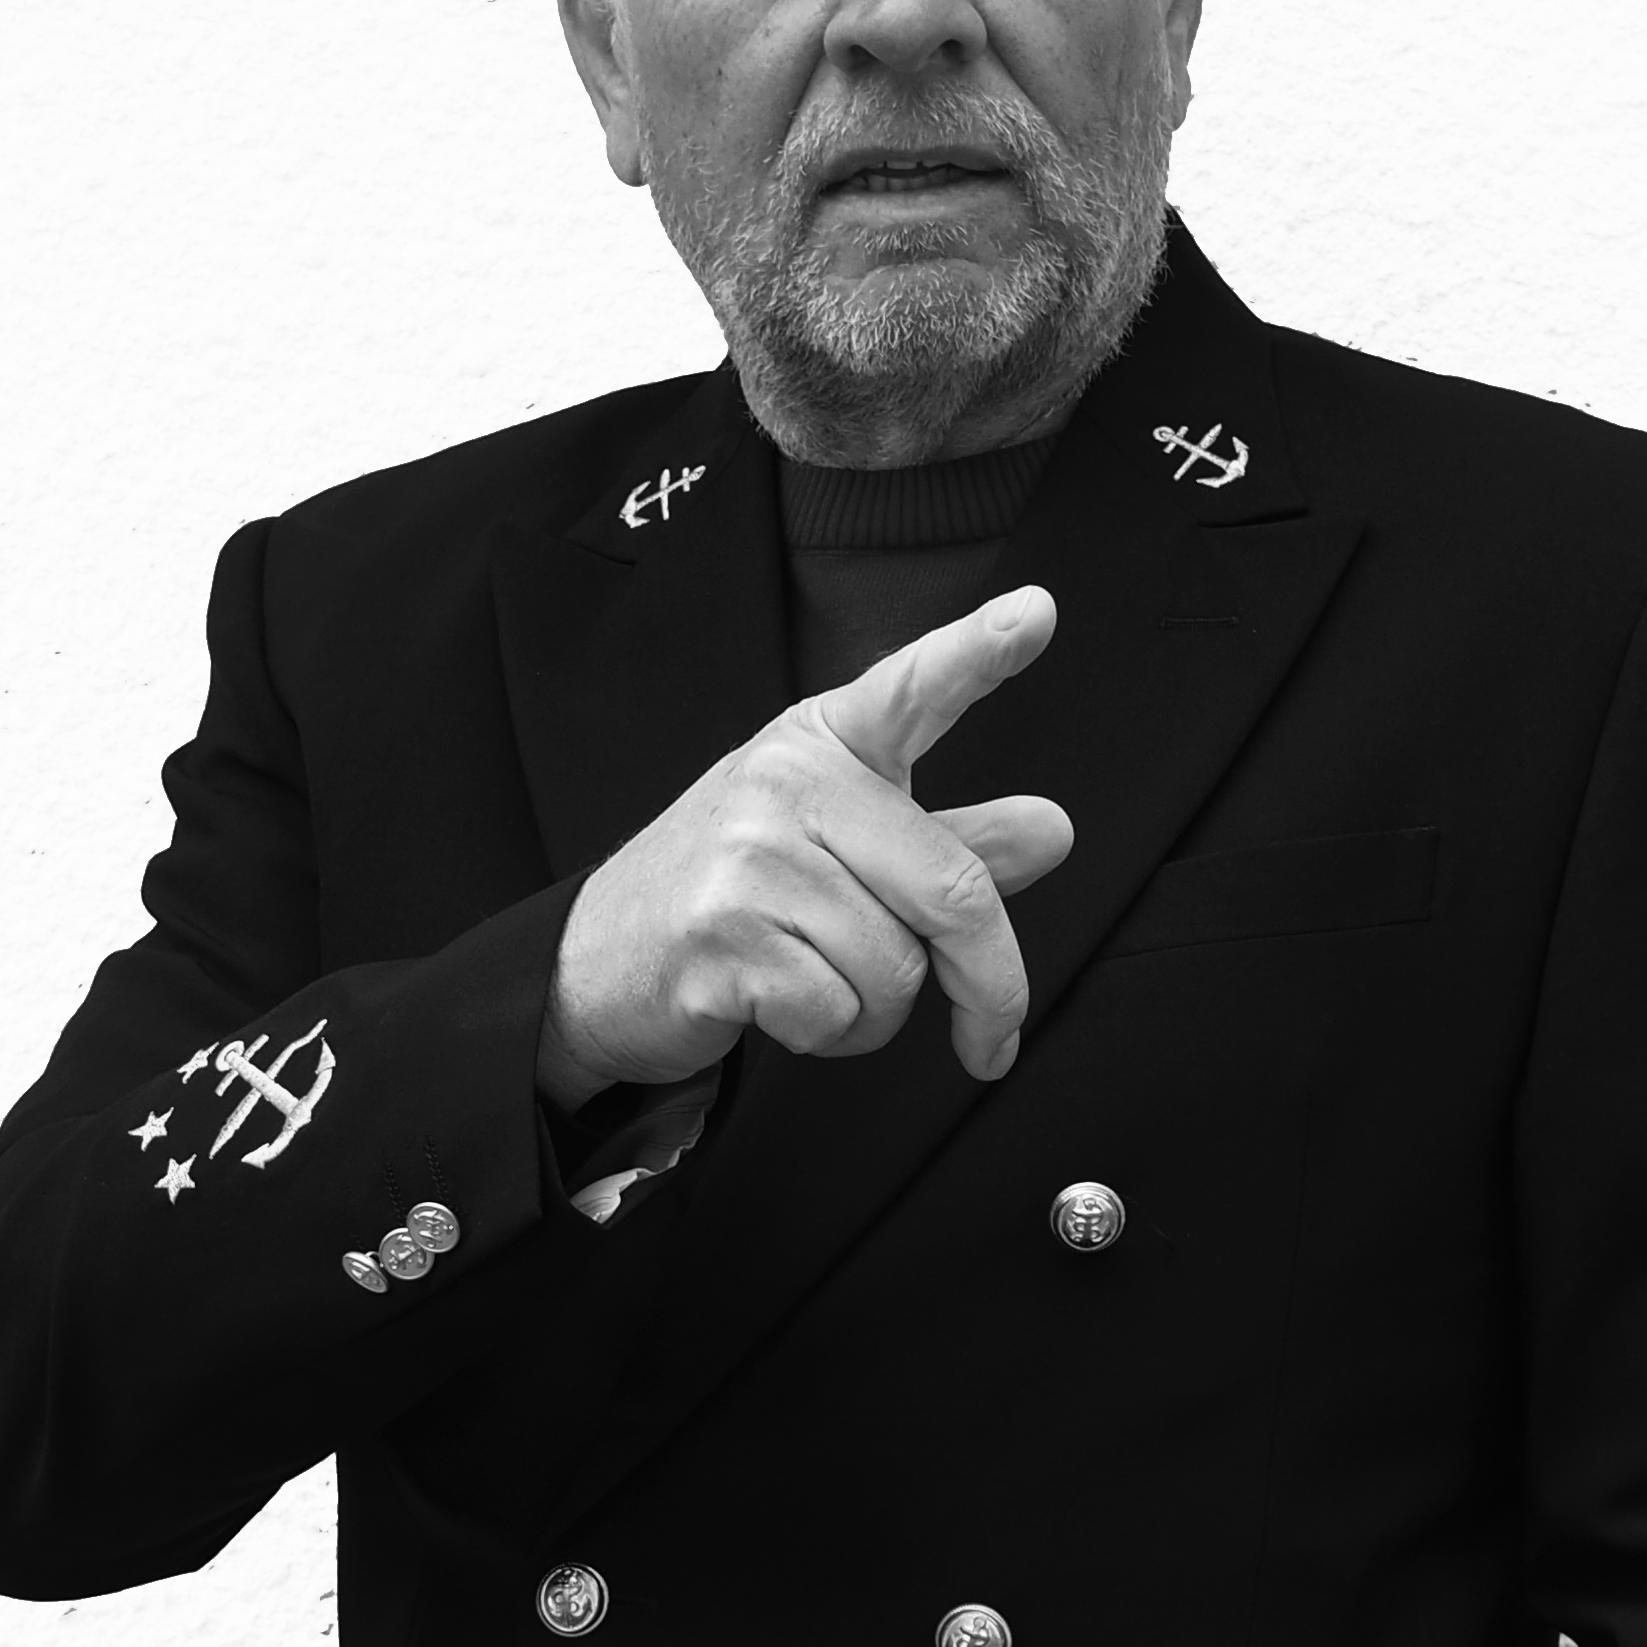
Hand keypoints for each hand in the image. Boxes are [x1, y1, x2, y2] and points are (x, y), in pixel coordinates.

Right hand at [539, 586, 1073, 1103]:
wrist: (594, 961)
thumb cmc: (738, 895)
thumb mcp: (844, 848)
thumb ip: (950, 843)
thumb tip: (1052, 830)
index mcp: (823, 743)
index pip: (911, 689)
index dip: (978, 650)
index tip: (1039, 610)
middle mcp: (786, 782)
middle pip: (953, 891)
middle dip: (990, 985)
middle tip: (995, 1036)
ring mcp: (748, 857)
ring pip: (896, 969)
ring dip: (877, 1011)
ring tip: (815, 982)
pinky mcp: (721, 938)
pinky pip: (840, 1014)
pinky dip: (828, 1036)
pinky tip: (778, 1007)